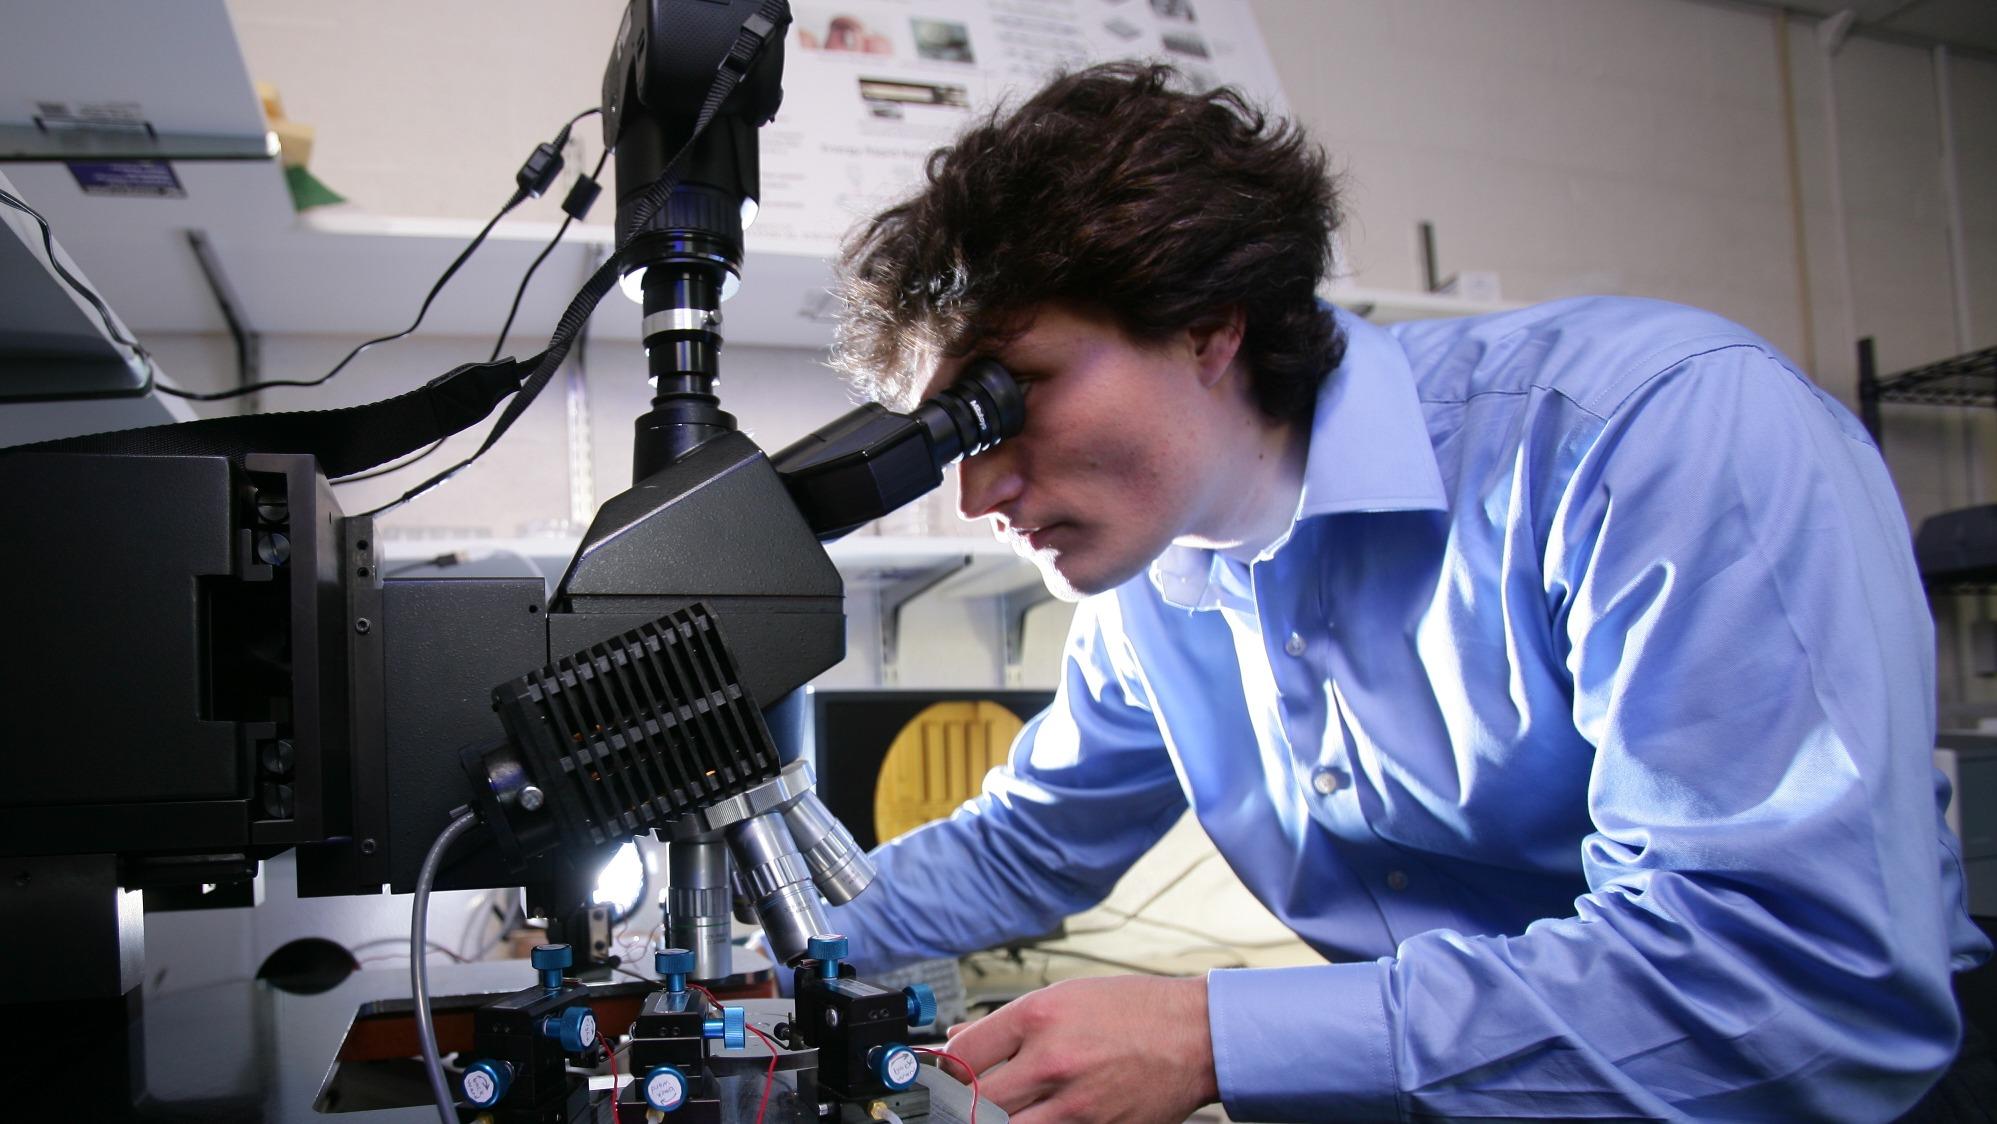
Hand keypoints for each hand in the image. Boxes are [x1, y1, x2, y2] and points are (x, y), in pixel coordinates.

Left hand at [941, 974, 1217, 1122]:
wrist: (1196, 1036)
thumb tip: (959, 1041)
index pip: (963, 1054)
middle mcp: (1052, 1061)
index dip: (937, 1072)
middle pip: (975, 1102)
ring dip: (994, 1120)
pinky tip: (1032, 1118)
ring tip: (993, 1112)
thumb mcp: (1065, 996)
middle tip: (951, 1106)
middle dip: (957, 1107)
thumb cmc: (1134, 1010)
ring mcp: (1075, 1104)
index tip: (930, 1078)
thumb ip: (1008, 1022)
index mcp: (1039, 1017)